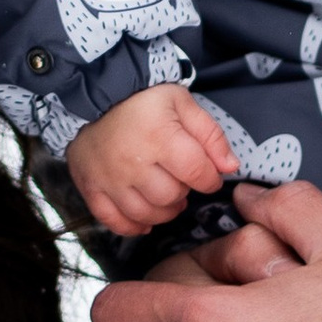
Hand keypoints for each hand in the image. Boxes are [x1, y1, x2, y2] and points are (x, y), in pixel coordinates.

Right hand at [65, 84, 242, 236]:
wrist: (95, 95)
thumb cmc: (143, 100)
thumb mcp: (182, 103)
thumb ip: (210, 135)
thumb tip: (230, 167)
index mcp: (158, 136)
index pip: (197, 173)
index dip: (210, 179)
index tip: (208, 176)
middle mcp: (132, 161)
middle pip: (171, 196)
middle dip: (183, 192)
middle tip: (180, 179)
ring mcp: (109, 178)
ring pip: (145, 214)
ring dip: (163, 211)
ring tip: (165, 195)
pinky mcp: (91, 187)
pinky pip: (114, 221)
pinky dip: (132, 226)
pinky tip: (144, 218)